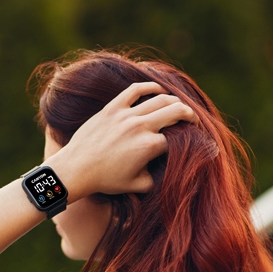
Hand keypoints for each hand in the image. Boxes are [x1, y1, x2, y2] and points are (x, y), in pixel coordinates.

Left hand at [48, 81, 196, 197]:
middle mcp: (141, 127)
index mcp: (150, 146)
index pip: (179, 138)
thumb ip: (156, 179)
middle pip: (176, 111)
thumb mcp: (137, 185)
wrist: (76, 169)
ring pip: (160, 98)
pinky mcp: (112, 107)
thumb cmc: (106, 180)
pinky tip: (159, 89)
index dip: (191, 140)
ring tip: (178, 106)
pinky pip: (135, 89)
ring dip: (174, 100)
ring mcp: (126, 115)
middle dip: (189, 115)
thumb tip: (168, 172)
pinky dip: (150, 86)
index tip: (196, 141)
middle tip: (192, 120)